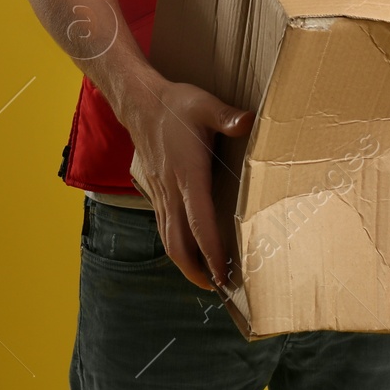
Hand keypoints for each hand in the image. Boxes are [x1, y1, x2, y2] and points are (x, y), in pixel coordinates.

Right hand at [124, 79, 254, 290]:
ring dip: (185, 261)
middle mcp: (171, 189)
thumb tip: (250, 122)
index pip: (198, 221)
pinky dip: (177, 244)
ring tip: (207, 277)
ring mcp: (160, 192)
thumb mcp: (205, 104)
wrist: (140, 102)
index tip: (222, 274)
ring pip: (169, 238)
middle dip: (195, 269)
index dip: (209, 251)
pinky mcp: (156, 190)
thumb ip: (227, 116)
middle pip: (178, 242)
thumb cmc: (176, 104)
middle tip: (218, 286)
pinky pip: (164, 226)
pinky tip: (189, 249)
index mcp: (187, 174)